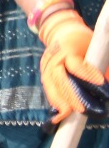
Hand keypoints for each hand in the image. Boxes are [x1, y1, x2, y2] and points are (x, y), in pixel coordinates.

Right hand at [38, 9, 108, 123]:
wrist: (62, 31)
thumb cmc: (84, 41)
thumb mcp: (95, 46)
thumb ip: (102, 66)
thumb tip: (108, 86)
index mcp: (68, 48)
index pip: (76, 64)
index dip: (87, 74)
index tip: (102, 84)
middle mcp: (54, 57)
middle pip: (59, 78)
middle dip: (70, 95)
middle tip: (82, 109)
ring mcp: (46, 65)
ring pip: (50, 85)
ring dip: (59, 101)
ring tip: (66, 116)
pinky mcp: (44, 73)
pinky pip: (49, 89)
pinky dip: (54, 101)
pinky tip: (59, 115)